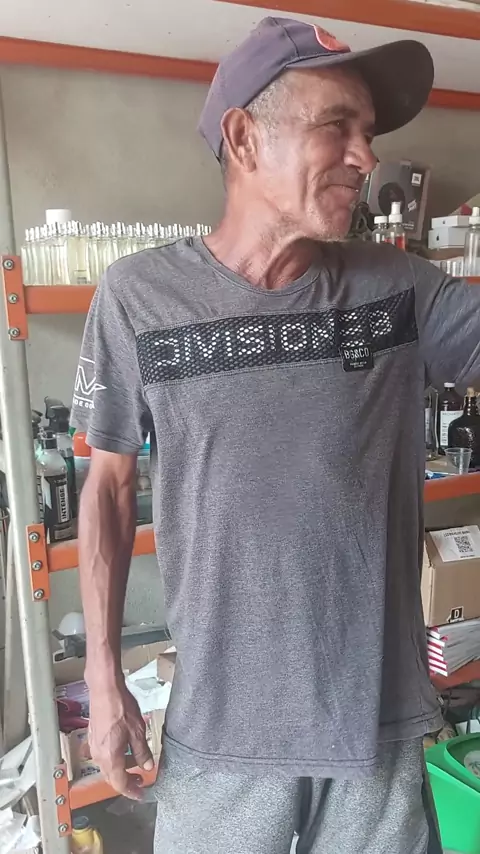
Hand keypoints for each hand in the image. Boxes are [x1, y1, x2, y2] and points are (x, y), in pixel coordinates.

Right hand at [87, 680, 153, 799]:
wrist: (104, 690)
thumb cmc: (120, 708)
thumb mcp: (138, 731)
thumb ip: (142, 752)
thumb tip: (147, 766)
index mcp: (110, 758)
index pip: (120, 783)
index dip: (131, 791)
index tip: (141, 794)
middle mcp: (99, 756)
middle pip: (111, 777)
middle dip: (126, 780)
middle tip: (140, 779)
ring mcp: (93, 746)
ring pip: (106, 766)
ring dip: (120, 768)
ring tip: (135, 761)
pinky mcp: (92, 737)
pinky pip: (102, 755)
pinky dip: (113, 757)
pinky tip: (122, 748)